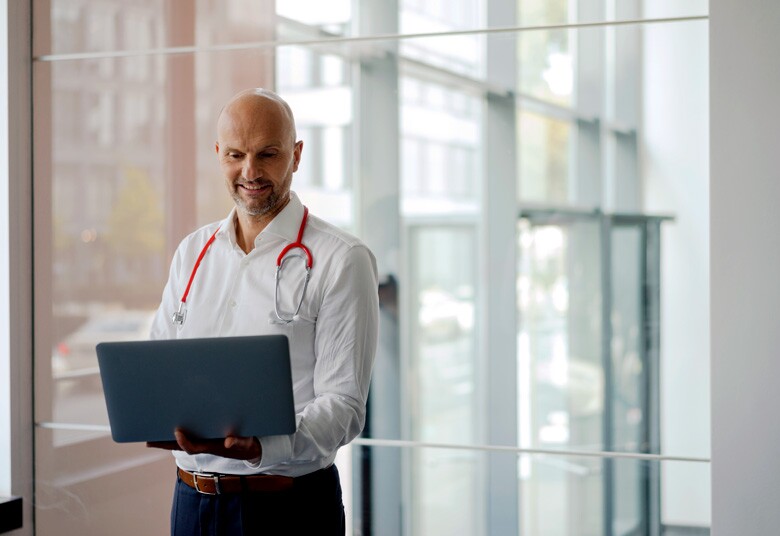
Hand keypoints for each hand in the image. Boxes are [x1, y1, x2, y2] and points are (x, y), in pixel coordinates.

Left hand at [146, 428, 261, 460]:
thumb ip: (239, 442)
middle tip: (148, 441)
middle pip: (179, 446)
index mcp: (211, 446)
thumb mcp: (245, 443)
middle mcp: (203, 444)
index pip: (193, 446)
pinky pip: (186, 436)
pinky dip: (173, 436)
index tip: (177, 432)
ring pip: (179, 442)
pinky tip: (164, 429)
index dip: (184, 441)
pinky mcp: (202, 436)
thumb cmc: (245, 444)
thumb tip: (229, 441)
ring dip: (165, 440)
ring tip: (150, 436)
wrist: (248, 449)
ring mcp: (202, 441)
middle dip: (164, 444)